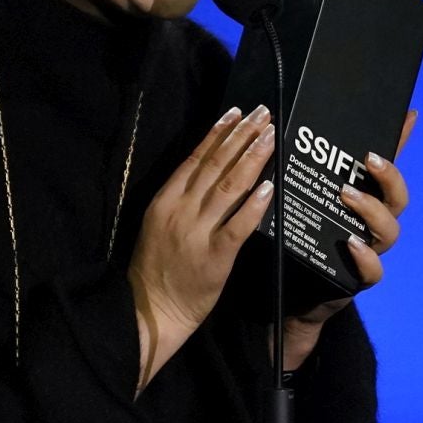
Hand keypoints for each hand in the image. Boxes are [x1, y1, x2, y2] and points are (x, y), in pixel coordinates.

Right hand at [128, 104, 278, 393]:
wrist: (152, 310)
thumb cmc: (158, 268)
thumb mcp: (160, 223)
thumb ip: (183, 197)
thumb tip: (212, 168)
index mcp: (165, 199)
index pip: (195, 158)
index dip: (218, 133)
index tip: (237, 112)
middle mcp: (180, 210)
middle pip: (215, 165)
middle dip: (242, 136)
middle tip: (264, 114)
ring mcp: (196, 233)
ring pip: (228, 187)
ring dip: (252, 158)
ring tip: (271, 136)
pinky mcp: (214, 257)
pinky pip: (238, 226)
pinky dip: (254, 204)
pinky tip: (269, 186)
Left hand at [280, 109, 415, 371]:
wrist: (288, 288)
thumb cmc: (298, 235)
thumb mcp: (302, 197)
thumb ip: (308, 170)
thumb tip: (305, 125)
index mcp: (364, 198)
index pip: (387, 165)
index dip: (402, 141)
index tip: (407, 115)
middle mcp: (373, 223)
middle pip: (398, 198)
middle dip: (389, 177)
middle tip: (368, 160)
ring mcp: (369, 249)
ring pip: (389, 231)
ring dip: (372, 210)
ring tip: (347, 196)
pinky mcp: (358, 278)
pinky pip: (373, 271)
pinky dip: (365, 257)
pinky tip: (351, 244)